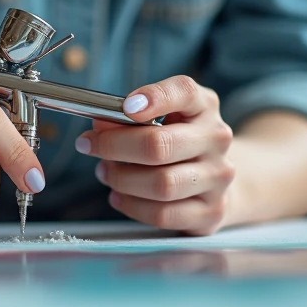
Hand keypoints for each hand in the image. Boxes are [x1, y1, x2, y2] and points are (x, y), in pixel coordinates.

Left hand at [76, 75, 235, 235]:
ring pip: (161, 184)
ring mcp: (218, 177)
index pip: (184, 91)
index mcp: (204, 105)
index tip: (126, 108)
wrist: (214, 176)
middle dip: (114, 146)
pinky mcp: (212, 211)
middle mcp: (216, 139)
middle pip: (159, 145)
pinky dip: (132, 206)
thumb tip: (99, 125)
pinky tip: (119, 196)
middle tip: (88, 145)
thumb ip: (130, 114)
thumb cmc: (177, 138)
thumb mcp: (160, 115)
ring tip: (105, 172)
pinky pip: (164, 214)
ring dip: (121, 179)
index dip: (154, 98)